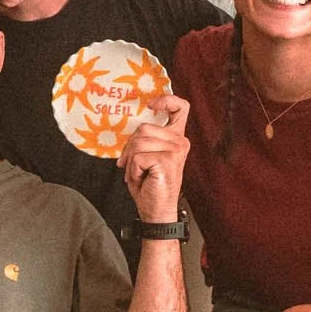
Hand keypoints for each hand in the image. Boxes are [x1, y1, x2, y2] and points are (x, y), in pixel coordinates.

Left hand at [120, 93, 189, 221]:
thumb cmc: (150, 186)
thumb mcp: (146, 156)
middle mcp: (180, 141)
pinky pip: (137, 157)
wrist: (157, 211)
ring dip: (131, 161)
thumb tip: (134, 126)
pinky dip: (133, 170)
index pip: (181, 108)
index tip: (151, 105)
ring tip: (140, 174)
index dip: (166, 100)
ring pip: (138, 142)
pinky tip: (143, 179)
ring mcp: (175, 150)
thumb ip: (145, 138)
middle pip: (143, 128)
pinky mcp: (167, 160)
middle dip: (130, 147)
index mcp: (176, 138)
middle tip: (132, 166)